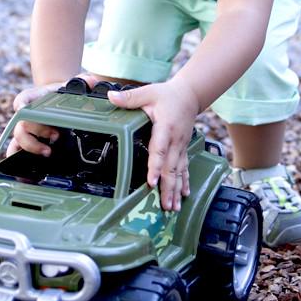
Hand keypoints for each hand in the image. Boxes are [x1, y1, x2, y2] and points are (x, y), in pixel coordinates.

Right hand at [5, 75, 101, 156]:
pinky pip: (16, 151)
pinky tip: (29, 171)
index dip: (21, 104)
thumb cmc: (61, 93)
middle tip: (56, 135)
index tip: (23, 109)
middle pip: (23, 122)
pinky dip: (19, 158)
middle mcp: (27, 114)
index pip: (23, 98)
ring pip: (18, 138)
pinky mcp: (27, 141)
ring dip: (31, 146)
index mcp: (34, 98)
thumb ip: (85, 80)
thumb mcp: (74, 84)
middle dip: (38, 130)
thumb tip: (92, 81)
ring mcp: (26, 128)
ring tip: (48, 152)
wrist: (57, 99)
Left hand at [107, 80, 199, 211]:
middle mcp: (176, 140)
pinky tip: (185, 196)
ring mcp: (182, 146)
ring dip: (177, 190)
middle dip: (168, 187)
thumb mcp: (148, 92)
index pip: (160, 149)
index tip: (152, 182)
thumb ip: (130, 98)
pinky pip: (185, 168)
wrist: (190, 94)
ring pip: (179, 171)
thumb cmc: (167, 95)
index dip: (156, 166)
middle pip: (171, 167)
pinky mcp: (184, 149)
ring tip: (173, 207)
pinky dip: (184, 182)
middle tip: (165, 205)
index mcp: (166, 127)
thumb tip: (111, 96)